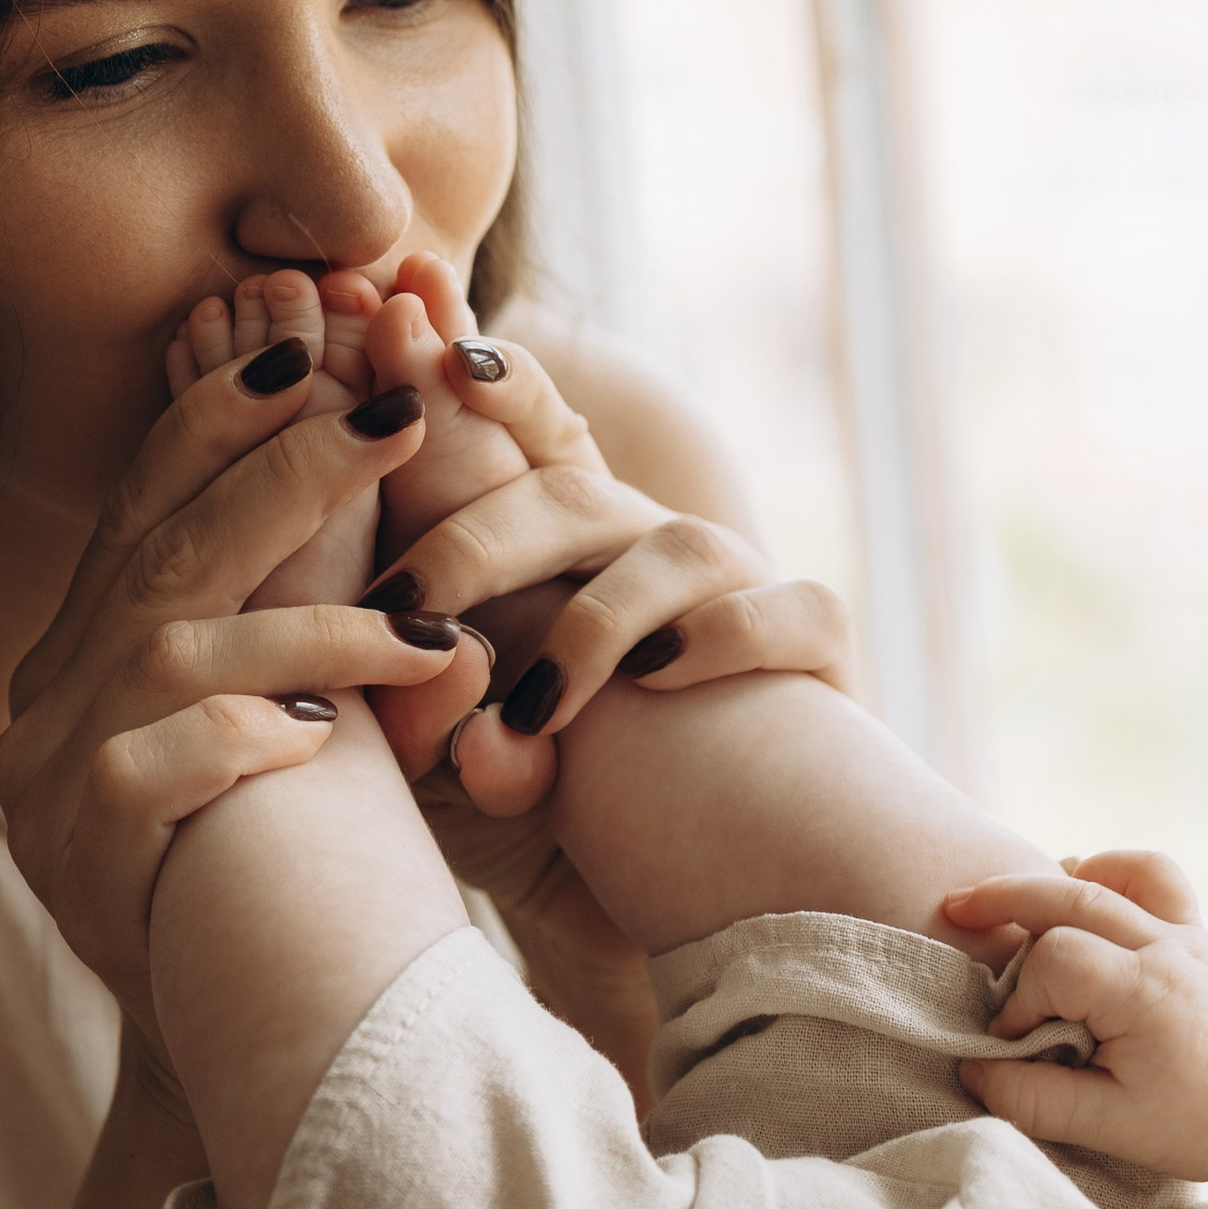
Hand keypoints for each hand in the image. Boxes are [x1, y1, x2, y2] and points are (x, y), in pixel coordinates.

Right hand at [0, 345, 466, 1037]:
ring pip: (173, 655)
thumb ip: (293, 597)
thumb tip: (373, 440)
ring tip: (417, 638)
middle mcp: (55, 692)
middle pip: (168, 554)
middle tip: (389, 424)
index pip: (147, 500)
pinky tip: (308, 738)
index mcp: (90, 639)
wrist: (239, 1030)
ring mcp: (51, 777)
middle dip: (282, 478)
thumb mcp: (286, 704)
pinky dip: (233, 740)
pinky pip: (145, 772)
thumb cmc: (278, 848)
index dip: (217, 417)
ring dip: (305, 630)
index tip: (302, 346)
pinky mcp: (76, 859)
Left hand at [347, 327, 854, 812]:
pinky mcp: (813, 645)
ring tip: (533, 714)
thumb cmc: (551, 816)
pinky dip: (721, 642)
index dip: (453, 369)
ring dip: (591, 632)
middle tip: (400, 607)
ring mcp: (735, 585)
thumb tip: (446, 666)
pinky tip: (664, 683)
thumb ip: (421, 711)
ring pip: (670, 550)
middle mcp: (642, 542)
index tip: (394, 312)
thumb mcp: (450, 762)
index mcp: (554, 540)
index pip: (504, 432)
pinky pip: (780, 613)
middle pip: (564, 496)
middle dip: (477, 541)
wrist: (682, 896)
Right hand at [944, 851, 1207, 1185]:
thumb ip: (1033, 1099)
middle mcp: (1172, 950)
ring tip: (1018, 895)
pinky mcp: (1201, 935)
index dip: (1020, 998)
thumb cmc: (1192, 1125)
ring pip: (1120, 874)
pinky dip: (1115, 875)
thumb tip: (973, 1067)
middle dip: (1008, 898)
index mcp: (1148, 995)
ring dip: (1063, 877)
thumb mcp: (1107, 1128)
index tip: (1018, 1040)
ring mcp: (1193, 935)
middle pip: (1075, 893)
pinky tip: (1087, 896)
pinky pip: (1157, 879)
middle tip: (956, 908)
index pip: (1056, 961)